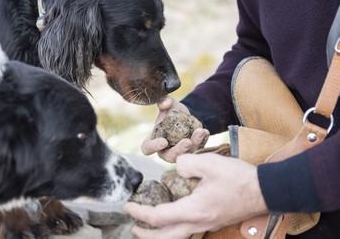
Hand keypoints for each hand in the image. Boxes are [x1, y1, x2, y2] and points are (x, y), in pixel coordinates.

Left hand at [124, 153, 267, 238]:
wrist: (266, 191)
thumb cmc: (239, 178)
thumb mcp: (209, 163)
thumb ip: (186, 163)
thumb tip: (176, 168)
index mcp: (194, 210)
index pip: (158, 217)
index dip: (140, 213)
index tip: (128, 206)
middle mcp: (198, 222)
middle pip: (165, 237)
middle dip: (146, 234)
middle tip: (133, 226)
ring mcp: (207, 224)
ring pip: (177, 236)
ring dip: (160, 233)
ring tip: (149, 227)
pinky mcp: (213, 222)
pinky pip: (188, 230)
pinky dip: (174, 228)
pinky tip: (174, 218)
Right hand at [141, 96, 209, 162]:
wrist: (185, 114)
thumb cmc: (171, 111)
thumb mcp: (167, 103)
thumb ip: (163, 101)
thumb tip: (165, 103)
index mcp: (152, 140)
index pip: (148, 148)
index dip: (154, 147)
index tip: (164, 141)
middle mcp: (164, 150)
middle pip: (169, 156)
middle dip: (180, 150)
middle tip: (187, 142)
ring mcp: (179, 153)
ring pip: (186, 154)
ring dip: (194, 144)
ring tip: (200, 131)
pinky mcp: (191, 151)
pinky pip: (198, 149)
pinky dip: (202, 141)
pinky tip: (205, 132)